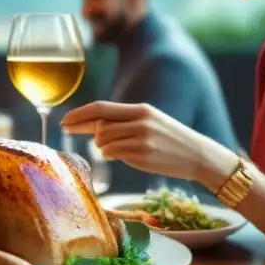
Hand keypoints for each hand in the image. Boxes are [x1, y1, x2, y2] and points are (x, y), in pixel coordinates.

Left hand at [60, 100, 236, 187]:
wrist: (198, 155)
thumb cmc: (170, 140)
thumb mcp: (149, 122)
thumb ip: (122, 122)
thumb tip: (91, 126)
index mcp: (140, 109)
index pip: (101, 107)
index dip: (79, 114)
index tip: (65, 121)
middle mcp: (139, 121)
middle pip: (99, 126)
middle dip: (89, 133)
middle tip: (86, 138)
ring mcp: (141, 138)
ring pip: (104, 141)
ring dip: (103, 147)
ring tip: (118, 150)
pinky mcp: (143, 155)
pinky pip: (113, 154)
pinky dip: (113, 156)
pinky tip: (125, 156)